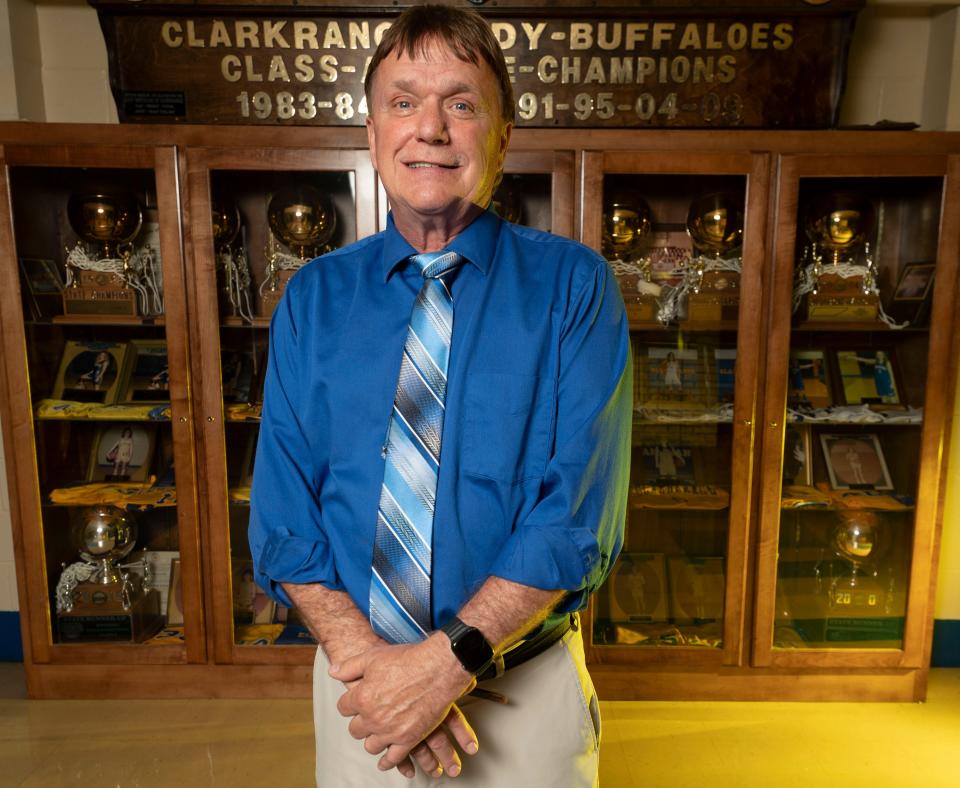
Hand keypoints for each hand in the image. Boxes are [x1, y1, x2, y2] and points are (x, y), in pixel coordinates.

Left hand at [330, 635, 476, 774]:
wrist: (439, 668)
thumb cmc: (409, 660)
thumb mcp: (374, 656)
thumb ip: (350, 666)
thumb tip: (333, 671)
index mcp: (362, 697)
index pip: (343, 708)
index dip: (349, 703)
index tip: (355, 702)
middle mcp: (373, 717)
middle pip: (355, 729)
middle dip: (359, 722)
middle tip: (367, 716)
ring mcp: (391, 731)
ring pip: (371, 745)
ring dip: (372, 739)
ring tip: (377, 732)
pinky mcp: (409, 739)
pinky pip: (393, 758)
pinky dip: (387, 761)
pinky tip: (385, 761)